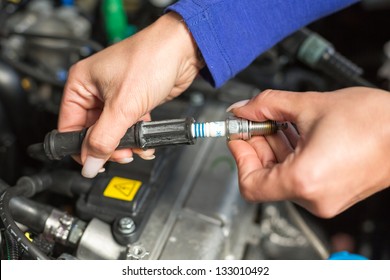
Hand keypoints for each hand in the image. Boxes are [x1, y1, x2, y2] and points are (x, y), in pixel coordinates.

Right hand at [58, 12, 202, 177]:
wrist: (183, 51)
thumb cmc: (151, 59)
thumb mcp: (123, 105)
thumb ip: (105, 138)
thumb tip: (90, 162)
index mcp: (81, 84)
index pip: (69, 125)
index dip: (80, 148)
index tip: (93, 163)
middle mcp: (95, 90)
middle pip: (92, 131)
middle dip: (107, 146)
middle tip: (121, 155)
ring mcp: (115, 96)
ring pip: (112, 131)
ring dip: (124, 144)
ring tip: (136, 148)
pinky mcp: (133, 101)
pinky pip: (128, 125)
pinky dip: (136, 136)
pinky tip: (145, 141)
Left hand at [227, 87, 389, 217]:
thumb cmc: (376, 121)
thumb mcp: (310, 104)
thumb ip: (267, 105)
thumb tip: (243, 108)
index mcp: (304, 181)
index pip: (250, 183)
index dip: (239, 156)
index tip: (238, 135)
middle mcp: (314, 198)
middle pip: (264, 178)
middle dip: (255, 146)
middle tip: (253, 121)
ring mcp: (324, 199)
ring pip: (281, 177)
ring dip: (273, 148)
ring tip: (275, 121)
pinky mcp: (333, 193)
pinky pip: (299, 178)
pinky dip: (290, 156)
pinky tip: (292, 132)